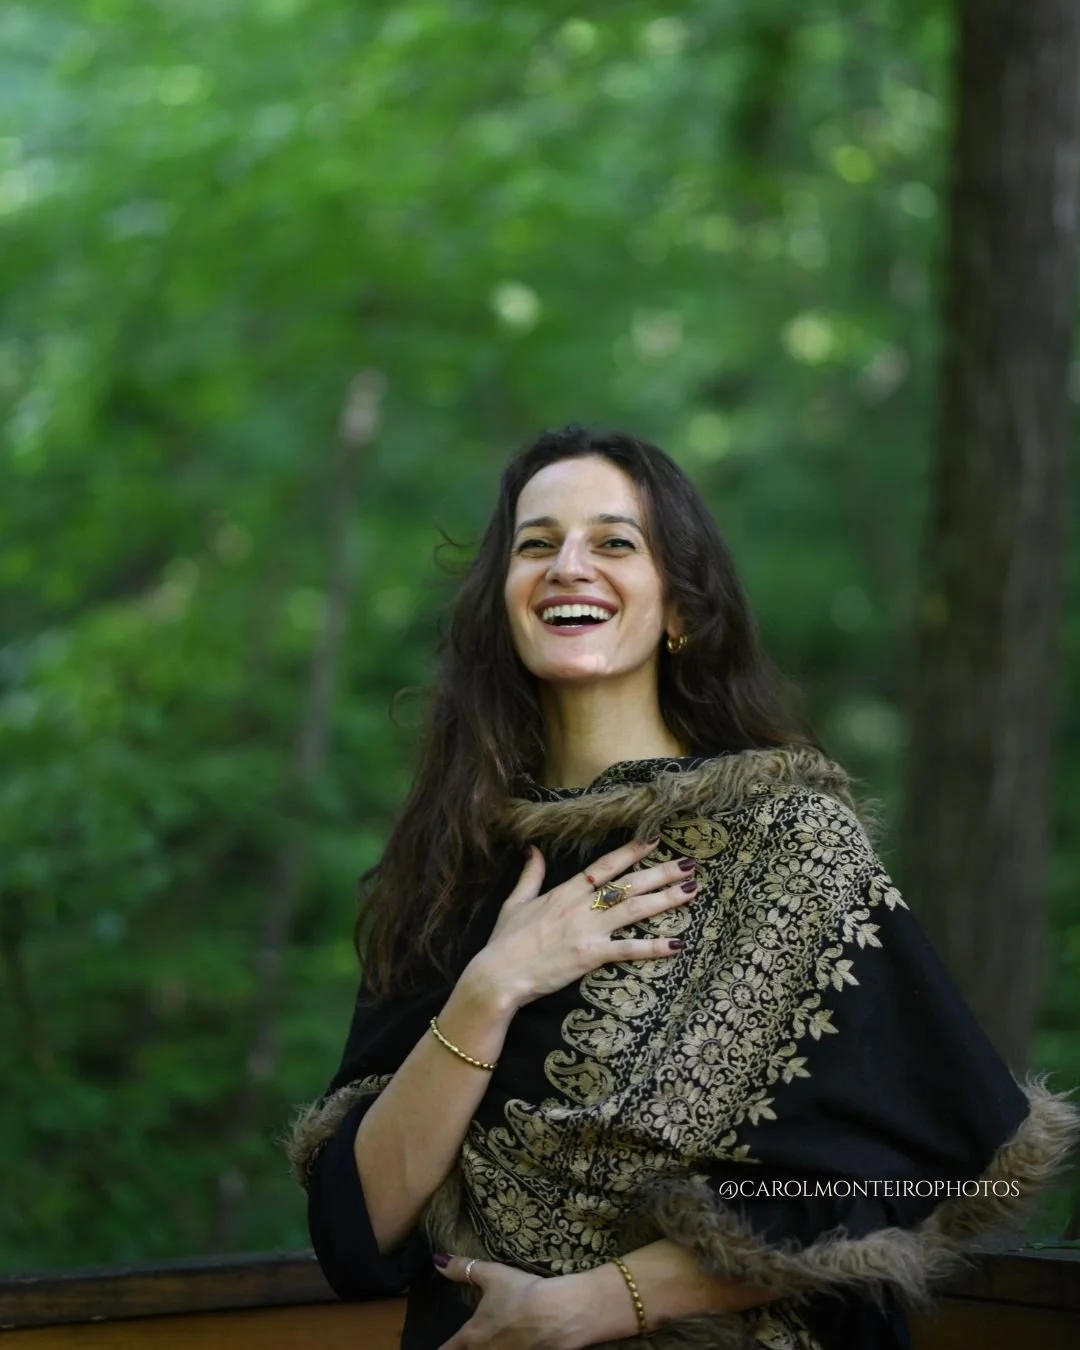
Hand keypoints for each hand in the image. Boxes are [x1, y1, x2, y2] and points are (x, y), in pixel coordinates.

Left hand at [434, 1254, 584, 1349]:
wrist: (559, 1313)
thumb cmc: (522, 1293)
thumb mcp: (492, 1275)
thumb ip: (463, 1269)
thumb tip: (438, 1260)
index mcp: (472, 1336)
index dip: (443, 1348)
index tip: (441, 1346)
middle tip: (467, 1343)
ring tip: (492, 1343)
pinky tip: (517, 1346)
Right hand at [469, 836, 696, 1010]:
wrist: (498, 974)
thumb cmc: (505, 941)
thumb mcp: (516, 902)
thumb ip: (530, 874)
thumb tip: (533, 849)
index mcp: (565, 891)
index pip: (604, 866)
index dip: (631, 851)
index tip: (654, 840)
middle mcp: (581, 906)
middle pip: (628, 883)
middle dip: (661, 872)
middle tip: (689, 863)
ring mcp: (588, 930)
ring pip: (634, 909)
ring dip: (666, 899)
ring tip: (692, 890)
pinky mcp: (591, 956)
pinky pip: (628, 949)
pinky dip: (653, 947)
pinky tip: (677, 943)